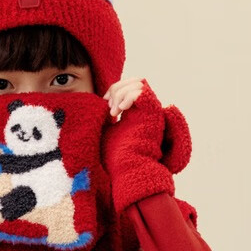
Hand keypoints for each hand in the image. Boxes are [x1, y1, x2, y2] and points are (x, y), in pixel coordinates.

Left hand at [101, 78, 190, 212]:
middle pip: (133, 81)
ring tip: (114, 112)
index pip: (127, 86)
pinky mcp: (152, 114)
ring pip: (138, 83)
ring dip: (120, 93)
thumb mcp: (106, 130)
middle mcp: (145, 110)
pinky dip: (127, 96)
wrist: (124, 170)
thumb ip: (107, 116)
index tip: (104, 105)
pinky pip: (142, 91)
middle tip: (109, 109)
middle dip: (117, 89)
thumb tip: (98, 102)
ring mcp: (150, 111)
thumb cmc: (114, 156)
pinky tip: (118, 111)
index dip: (113, 90)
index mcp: (135, 112)